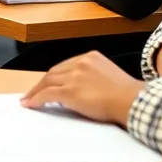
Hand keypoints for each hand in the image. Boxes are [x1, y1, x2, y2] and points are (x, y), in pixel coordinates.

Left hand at [21, 51, 144, 124]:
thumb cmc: (128, 95)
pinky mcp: (69, 92)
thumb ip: (95, 77)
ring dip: (35, 91)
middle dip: (42, 83)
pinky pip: (46, 95)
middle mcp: (80, 63)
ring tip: (28, 99)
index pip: (66, 65)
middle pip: (54, 72)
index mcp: (91, 57)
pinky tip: (31, 104)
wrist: (132, 101)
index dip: (55, 76)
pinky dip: (36, 99)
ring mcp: (74, 77)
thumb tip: (86, 89)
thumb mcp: (111, 76)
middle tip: (33, 92)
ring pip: (47, 82)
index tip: (48, 82)